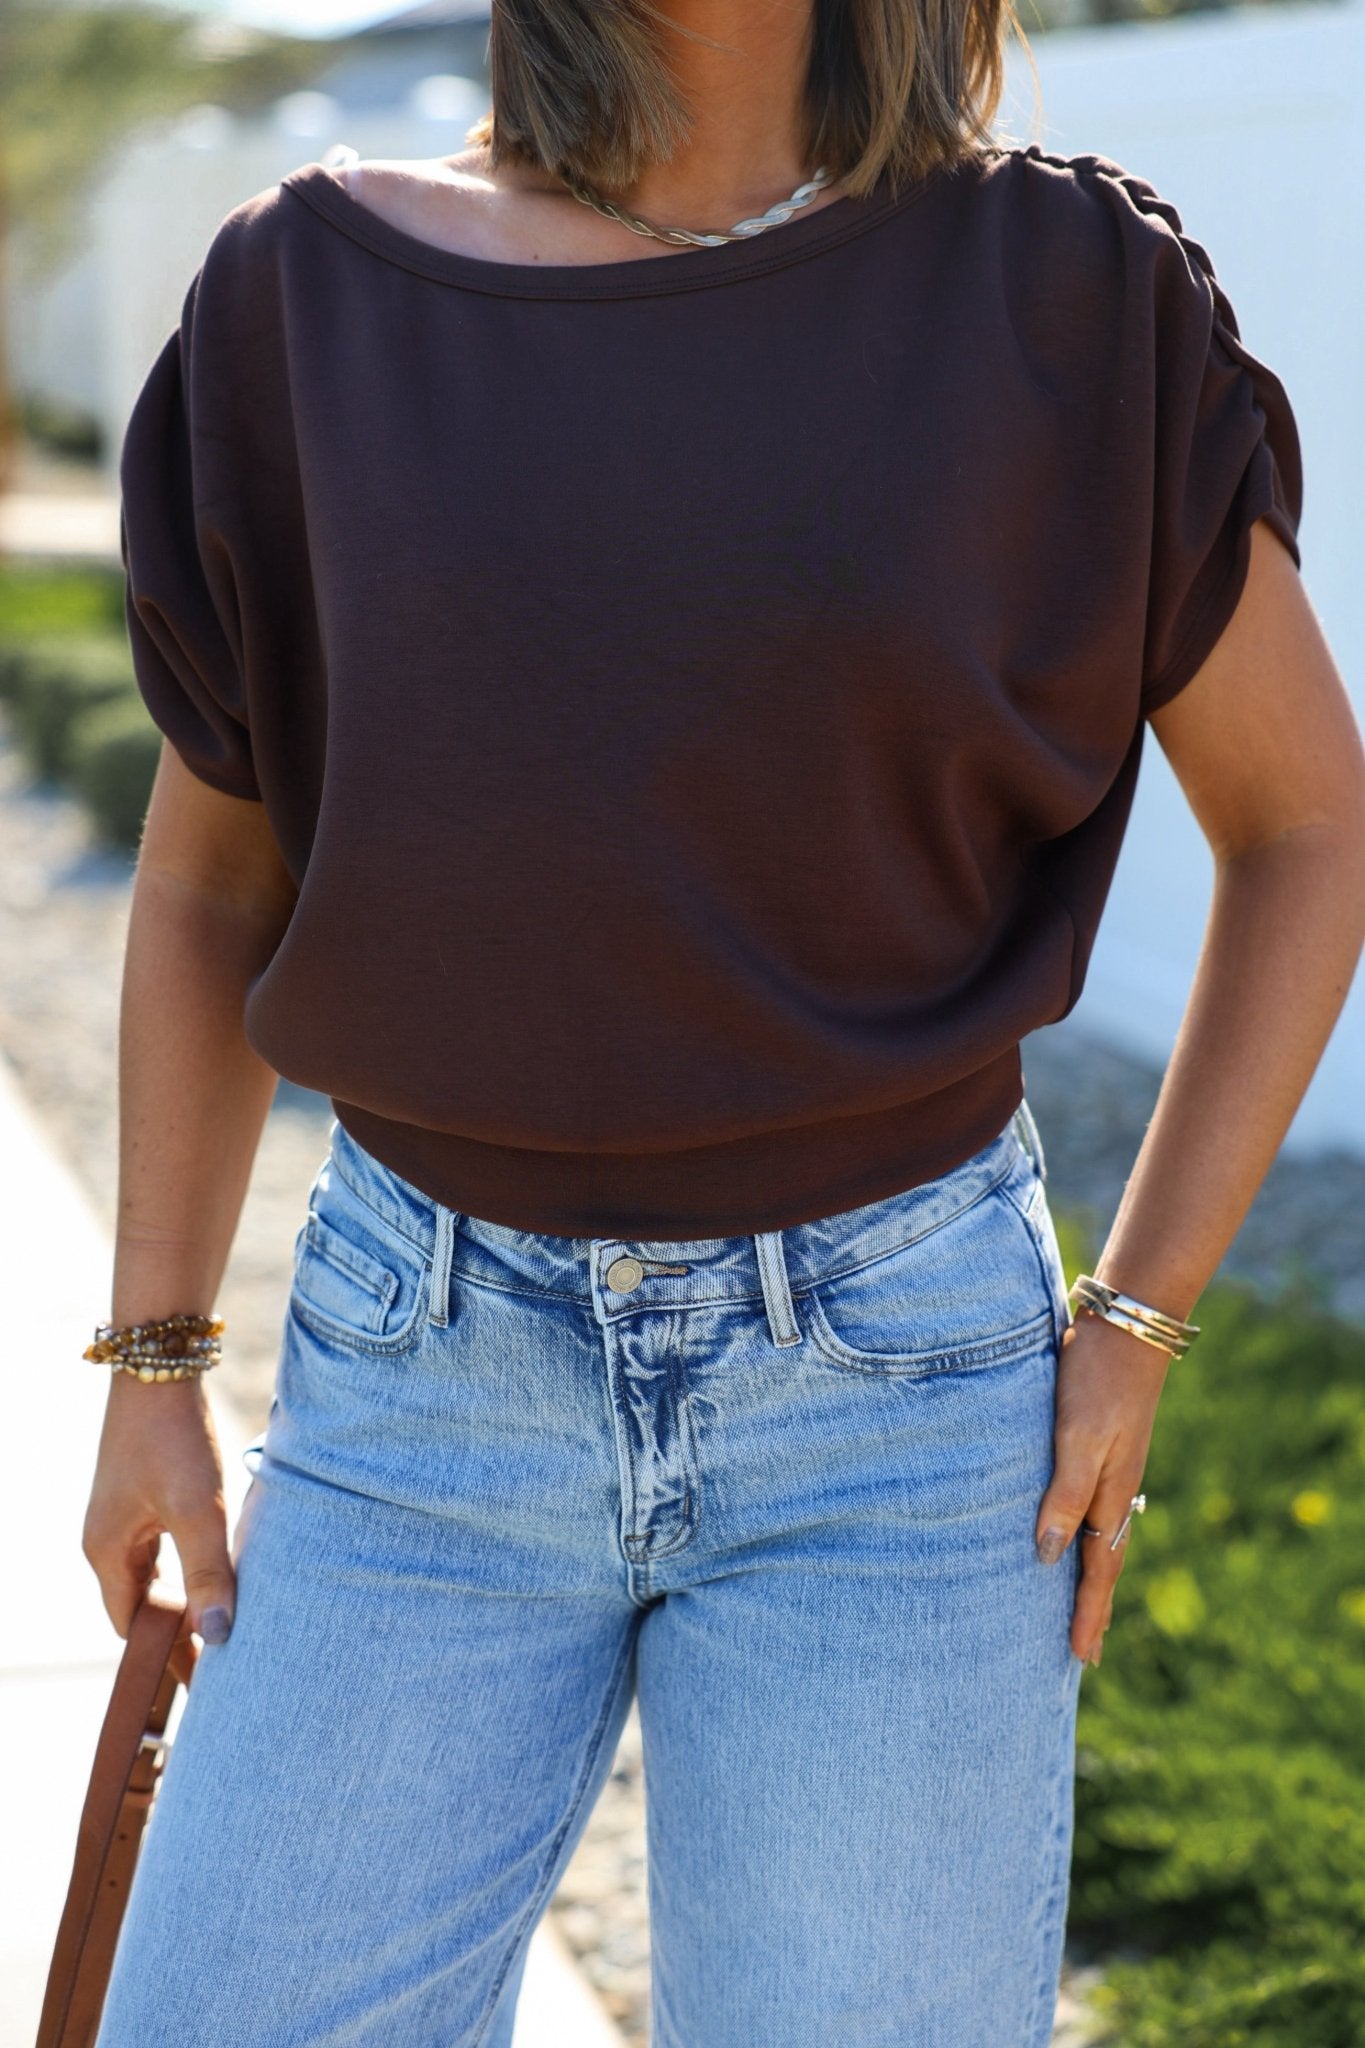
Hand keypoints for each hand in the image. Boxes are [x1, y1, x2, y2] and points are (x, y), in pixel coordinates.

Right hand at [82, 1370, 235, 1643]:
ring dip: (182, 1601)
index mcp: (107, 1552)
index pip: (132, 1626)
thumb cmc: (173, 1438)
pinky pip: (162, 1549)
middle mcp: (106, 1540)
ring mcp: (123, 1516)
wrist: (159, 1368)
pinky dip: (185, 1570)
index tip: (203, 1686)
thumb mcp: (196, 1509)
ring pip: (152, 1577)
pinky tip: (215, 1574)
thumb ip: (208, 1572)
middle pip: (140, 1606)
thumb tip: (217, 1638)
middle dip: (174, 1636)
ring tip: (222, 1629)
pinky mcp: (142, 1495)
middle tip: (219, 1666)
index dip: (165, 1656)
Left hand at [1034, 1309, 1171, 1665]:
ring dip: (1091, 1575)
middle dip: (1093, 1606)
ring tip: (1079, 1606)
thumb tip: (1048, 1556)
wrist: (1127, 1325)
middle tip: (1085, 1652)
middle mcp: (1116, 1489)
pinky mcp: (1102, 1445)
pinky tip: (1074, 1533)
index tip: (1081, 1658)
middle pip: (1103, 1561)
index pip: (1098, 1570)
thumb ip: (1064, 1496)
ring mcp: (1112, 1468)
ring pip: (1101, 1536)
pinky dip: (1086, 1535)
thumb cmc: (1096, 1380)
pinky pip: (1094, 1507)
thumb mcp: (1076, 1439)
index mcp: (1111, 1495)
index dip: (1088, 1613)